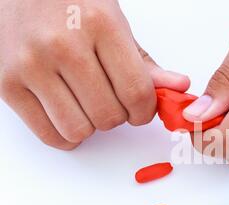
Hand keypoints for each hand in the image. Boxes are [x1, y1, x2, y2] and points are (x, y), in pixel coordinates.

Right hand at [0, 0, 189, 149]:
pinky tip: (69, 115)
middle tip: (112, 100)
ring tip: (88, 104)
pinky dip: (67, 136)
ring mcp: (31, 65)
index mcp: (100, 25)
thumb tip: (179, 87)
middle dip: (119, 117)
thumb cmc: (71, 4)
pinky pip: (49, 135)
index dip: (145, 112)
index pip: (137, 92)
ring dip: (92, 126)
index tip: (141, 110)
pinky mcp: (7, 84)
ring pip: (79, 130)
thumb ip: (146, 63)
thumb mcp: (115, 23)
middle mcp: (63, 45)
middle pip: (109, 116)